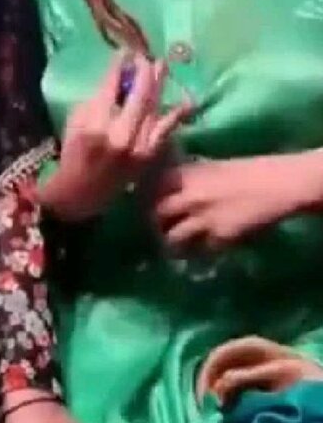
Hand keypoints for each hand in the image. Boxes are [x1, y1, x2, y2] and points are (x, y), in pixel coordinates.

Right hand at [39, 53, 190, 219]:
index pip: (112, 85)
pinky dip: (176, 114)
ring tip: (162, 66)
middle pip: (139, 93)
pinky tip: (186, 101)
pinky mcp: (149, 155)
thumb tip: (120, 80)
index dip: (120, 65)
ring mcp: (139, 145)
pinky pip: (165, 130)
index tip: (126, 52)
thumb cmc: (74, 154)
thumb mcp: (75, 122)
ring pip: (153, 107)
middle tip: (147, 57)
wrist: (81, 193)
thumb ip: (97, 100)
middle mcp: (121, 133)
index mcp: (97, 122)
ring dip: (159, 84)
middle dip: (144, 71)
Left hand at [154, 153, 312, 250]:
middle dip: (155, 226)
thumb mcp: (209, 168)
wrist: (275, 184)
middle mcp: (188, 196)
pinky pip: (200, 251)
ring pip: (173, 239)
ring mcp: (203, 218)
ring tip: (176, 250)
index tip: (146, 209)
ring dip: (173, 246)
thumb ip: (187, 179)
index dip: (145, 202)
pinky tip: (202, 254)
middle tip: (160, 232)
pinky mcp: (220, 238)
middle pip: (156, 216)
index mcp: (185, 175)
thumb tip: (167, 190)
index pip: (150, 191)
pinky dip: (199, 254)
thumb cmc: (246, 171)